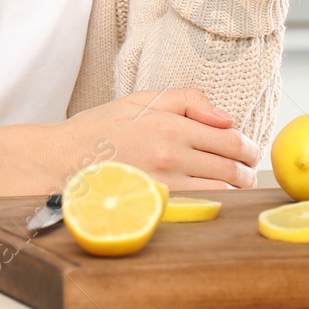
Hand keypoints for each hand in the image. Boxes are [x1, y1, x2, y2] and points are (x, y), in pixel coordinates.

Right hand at [48, 88, 260, 189]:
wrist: (58, 160)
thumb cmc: (98, 129)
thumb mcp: (140, 100)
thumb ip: (186, 100)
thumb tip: (225, 116)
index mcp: (169, 126)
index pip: (230, 139)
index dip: (248, 147)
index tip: (249, 151)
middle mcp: (169, 156)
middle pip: (231, 169)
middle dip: (246, 171)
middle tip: (246, 171)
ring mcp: (163, 185)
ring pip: (220, 193)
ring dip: (233, 190)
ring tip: (232, 185)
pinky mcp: (154, 207)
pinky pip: (197, 209)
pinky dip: (210, 204)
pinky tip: (207, 199)